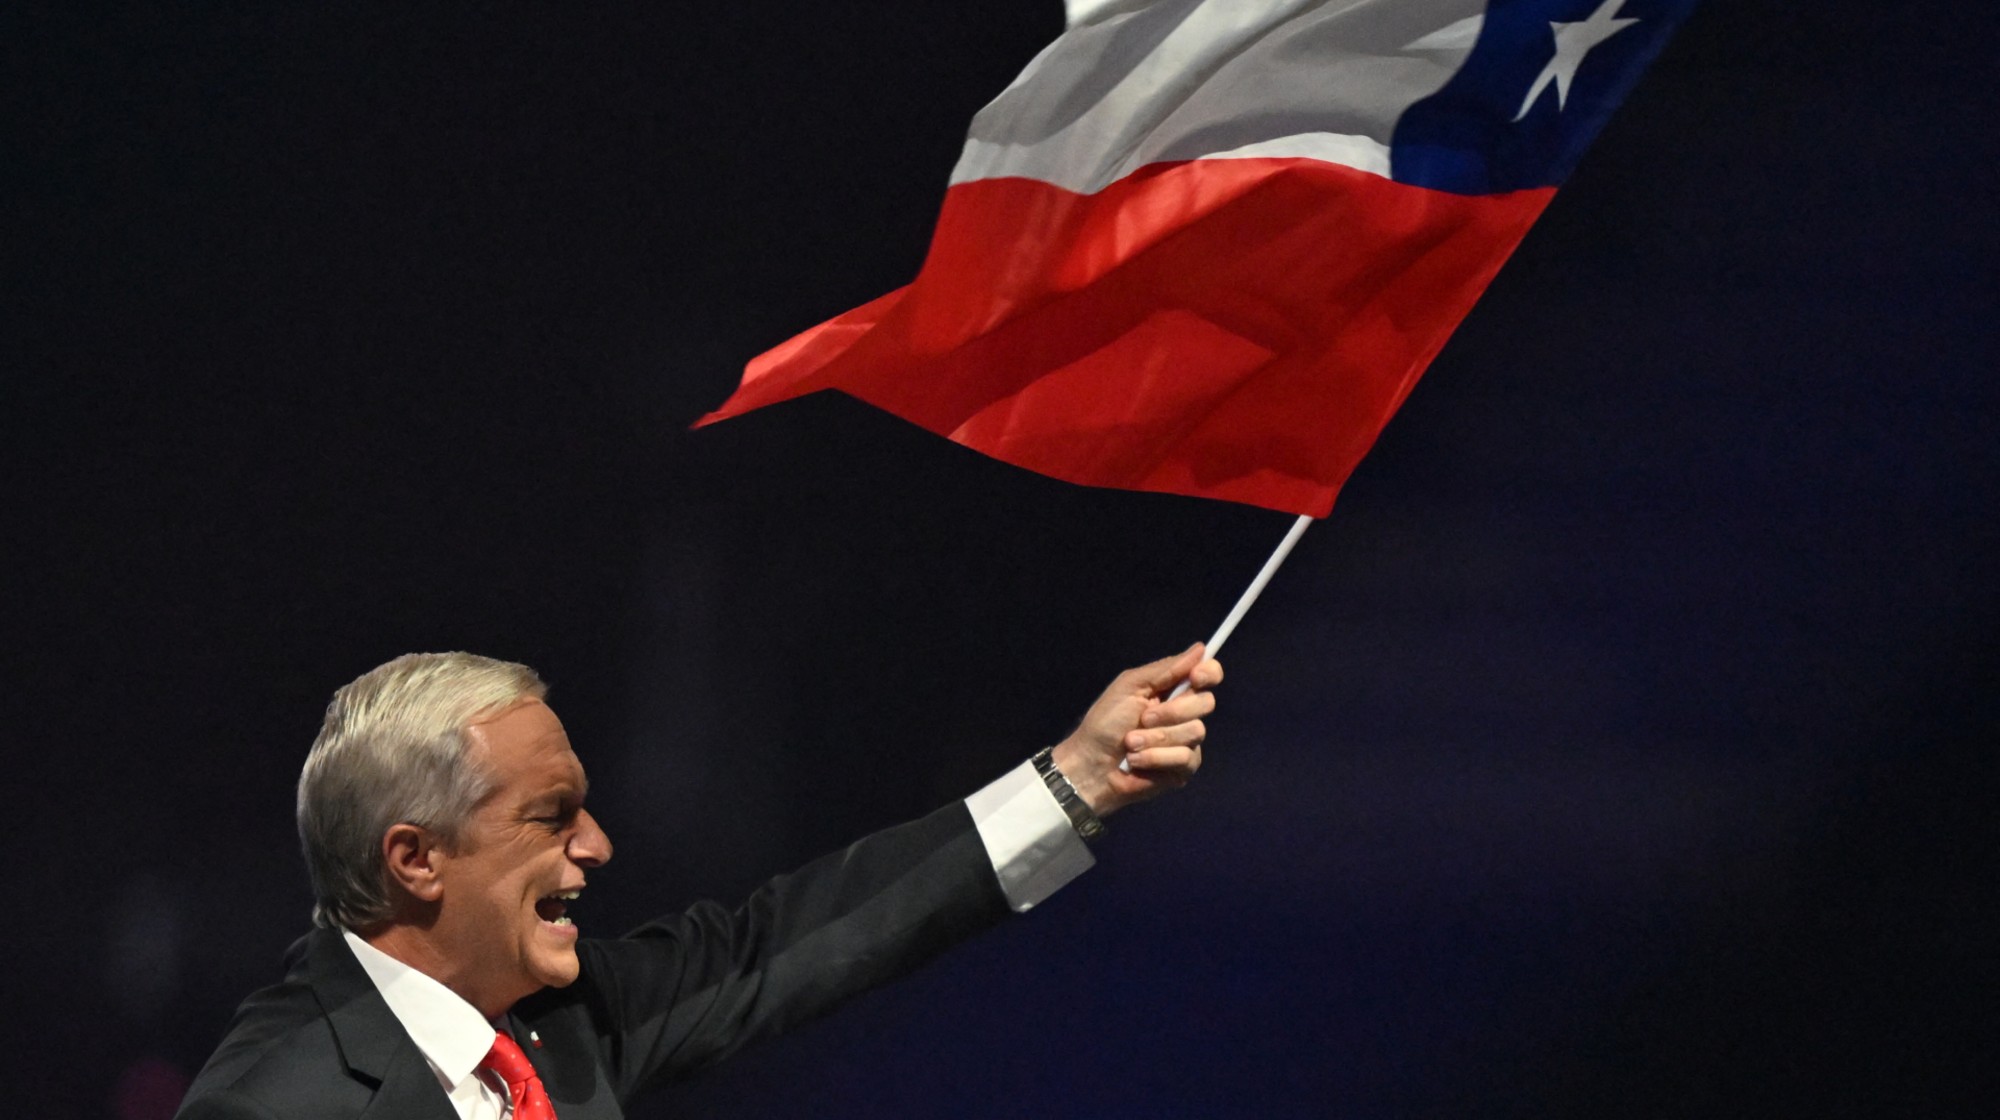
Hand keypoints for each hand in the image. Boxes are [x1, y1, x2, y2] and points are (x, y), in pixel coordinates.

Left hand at [1050, 642, 1221, 817]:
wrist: (1091, 764)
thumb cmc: (1105, 722)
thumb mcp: (1130, 687)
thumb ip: (1165, 669)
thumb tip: (1201, 648)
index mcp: (1173, 689)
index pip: (1208, 674)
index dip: (1208, 672)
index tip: (1195, 676)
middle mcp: (1185, 714)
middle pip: (1206, 702)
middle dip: (1173, 711)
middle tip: (1144, 718)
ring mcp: (1187, 742)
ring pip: (1195, 732)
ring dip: (1157, 737)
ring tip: (1131, 743)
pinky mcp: (1183, 768)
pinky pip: (1185, 758)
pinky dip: (1156, 757)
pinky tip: (1137, 761)